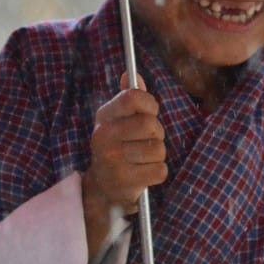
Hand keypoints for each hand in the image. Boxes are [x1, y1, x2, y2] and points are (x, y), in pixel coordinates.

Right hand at [83, 75, 166, 255]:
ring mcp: (112, 160)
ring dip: (157, 155)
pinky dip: (157, 172)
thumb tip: (132, 74)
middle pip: (150, 124)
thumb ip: (128, 98)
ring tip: (143, 158)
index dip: (149, 104)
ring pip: (158, 148)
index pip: (133, 97)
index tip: (149, 112)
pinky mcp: (124, 181)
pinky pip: (160, 170)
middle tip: (147, 140)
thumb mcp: (118, 120)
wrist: (102, 188)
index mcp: (104, 116)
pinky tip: (144, 173)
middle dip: (157, 133)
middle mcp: (103, 136)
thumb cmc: (117, 147)